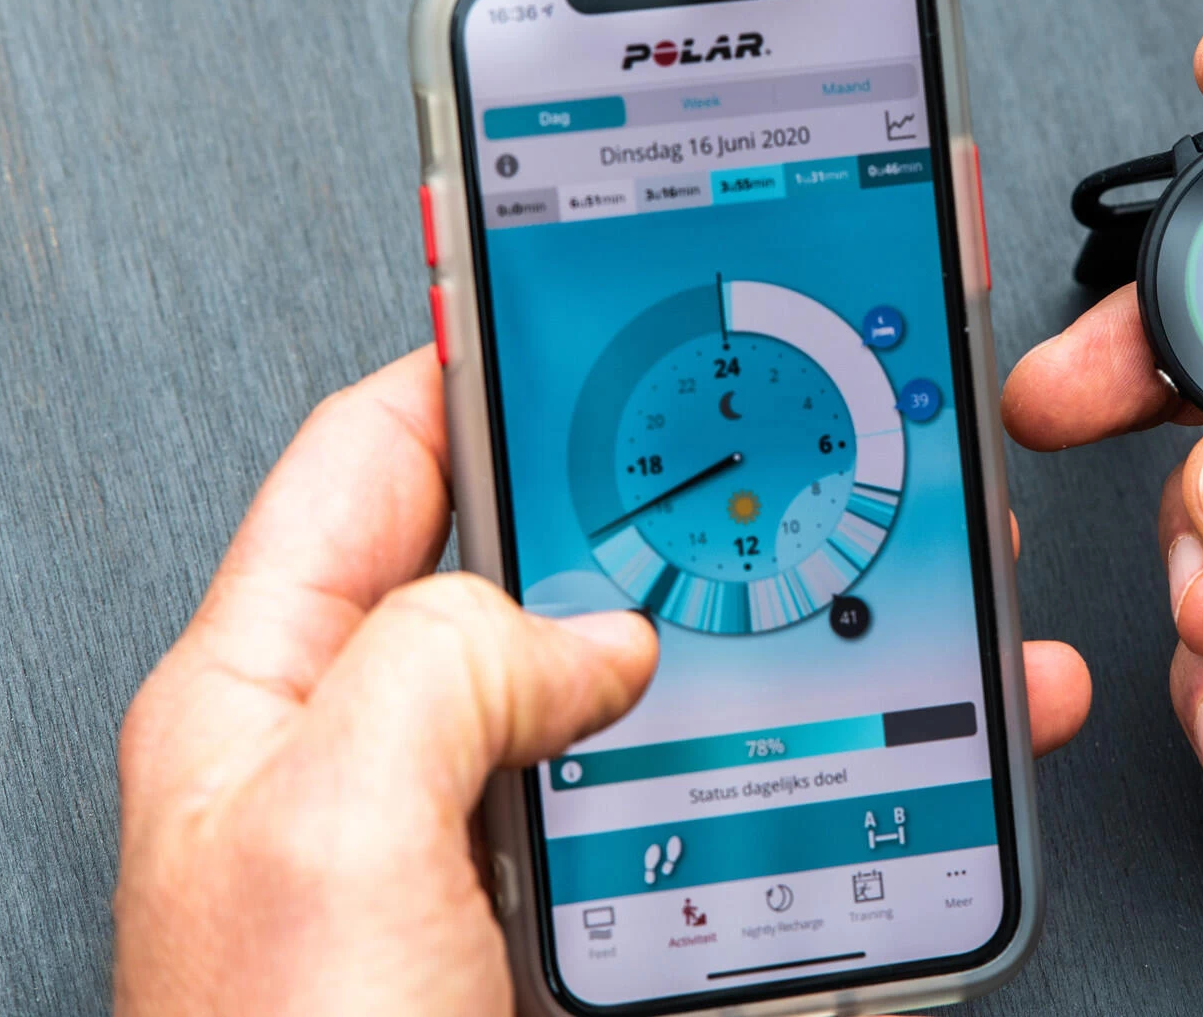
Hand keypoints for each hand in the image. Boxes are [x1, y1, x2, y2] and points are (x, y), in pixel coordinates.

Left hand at [114, 348, 1090, 1015]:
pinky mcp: (620, 927)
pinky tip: (927, 724)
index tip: (586, 275)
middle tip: (787, 406)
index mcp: (275, 701)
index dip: (483, 350)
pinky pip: (748, 802)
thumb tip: (596, 626)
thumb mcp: (321, 835)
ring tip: (903, 558)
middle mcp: (399, 761)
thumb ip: (438, 663)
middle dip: (681, 483)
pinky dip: (854, 753)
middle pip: (557, 556)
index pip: (378, 458)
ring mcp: (517, 846)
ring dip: (796, 619)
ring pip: (675, 680)